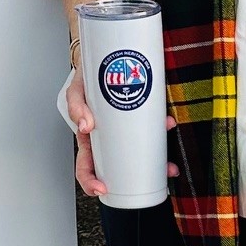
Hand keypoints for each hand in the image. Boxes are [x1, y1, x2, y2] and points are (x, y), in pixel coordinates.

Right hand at [66, 72, 176, 198]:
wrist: (100, 56)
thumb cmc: (86, 78)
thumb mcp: (76, 90)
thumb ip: (76, 106)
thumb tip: (85, 125)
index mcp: (90, 138)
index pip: (87, 167)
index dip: (91, 182)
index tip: (102, 189)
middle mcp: (109, 139)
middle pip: (120, 168)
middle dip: (139, 178)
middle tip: (152, 177)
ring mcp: (126, 130)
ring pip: (141, 153)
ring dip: (157, 162)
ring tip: (170, 166)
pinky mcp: (139, 117)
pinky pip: (151, 130)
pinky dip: (160, 131)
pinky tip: (168, 125)